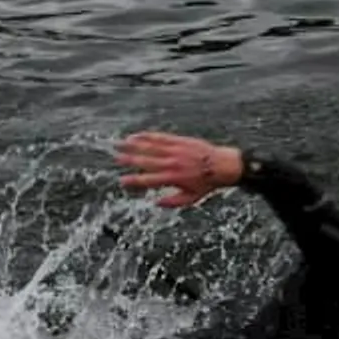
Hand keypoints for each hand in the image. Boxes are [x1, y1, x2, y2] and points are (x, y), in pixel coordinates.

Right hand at [115, 131, 243, 207]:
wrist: (222, 165)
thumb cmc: (206, 184)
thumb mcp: (191, 199)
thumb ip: (172, 202)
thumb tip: (155, 203)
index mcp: (173, 179)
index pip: (149, 180)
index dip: (134, 180)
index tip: (122, 181)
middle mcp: (172, 164)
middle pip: (146, 161)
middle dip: (130, 160)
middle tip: (116, 158)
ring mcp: (175, 150)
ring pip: (150, 147)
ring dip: (134, 145)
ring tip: (120, 143)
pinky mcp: (179, 141)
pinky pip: (160, 137)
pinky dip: (147, 136)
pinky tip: (137, 135)